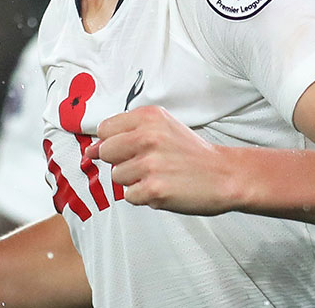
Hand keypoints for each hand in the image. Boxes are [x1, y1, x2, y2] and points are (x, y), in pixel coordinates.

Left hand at [85, 105, 237, 214]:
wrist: (225, 175)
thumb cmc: (191, 154)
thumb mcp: (163, 129)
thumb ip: (127, 134)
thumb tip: (89, 151)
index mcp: (149, 117)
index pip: (105, 128)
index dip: (113, 142)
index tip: (129, 148)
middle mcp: (148, 137)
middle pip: (106, 152)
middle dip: (121, 161)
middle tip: (147, 163)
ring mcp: (150, 164)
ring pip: (117, 177)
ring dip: (134, 181)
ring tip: (159, 176)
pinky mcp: (153, 189)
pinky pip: (130, 196)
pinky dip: (145, 197)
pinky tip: (164, 188)